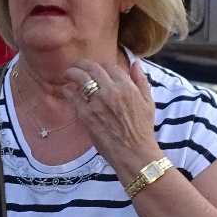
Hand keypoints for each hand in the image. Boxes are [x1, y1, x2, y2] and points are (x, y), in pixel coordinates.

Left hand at [64, 59, 162, 174]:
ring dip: (72, 73)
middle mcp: (112, 91)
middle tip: (76, 67)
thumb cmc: (142, 130)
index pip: (109, 66)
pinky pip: (73, 96)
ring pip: (80, 78)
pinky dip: (68, 91)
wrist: (135, 154)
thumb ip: (141, 81)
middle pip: (92, 68)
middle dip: (82, 64)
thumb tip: (135, 63)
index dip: (101, 66)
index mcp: (127, 87)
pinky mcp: (87, 115)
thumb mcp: (148, 102)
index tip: (95, 70)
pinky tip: (67, 91)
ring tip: (68, 75)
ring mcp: (98, 102)